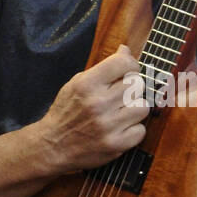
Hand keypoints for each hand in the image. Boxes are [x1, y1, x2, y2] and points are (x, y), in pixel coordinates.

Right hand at [37, 44, 148, 171]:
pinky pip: (141, 130)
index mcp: (87, 84)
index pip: (123, 63)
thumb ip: (103, 68)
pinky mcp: (115, 145)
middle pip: (137, 84)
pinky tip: (121, 128)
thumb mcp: (77, 83)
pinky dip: (133, 130)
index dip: (130, 64)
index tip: (128, 71)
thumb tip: (126, 50)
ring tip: (121, 112)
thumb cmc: (66, 112)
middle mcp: (98, 103)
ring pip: (143, 107)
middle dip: (132, 88)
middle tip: (121, 95)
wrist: (52, 147)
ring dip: (135, 109)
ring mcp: (108, 126)